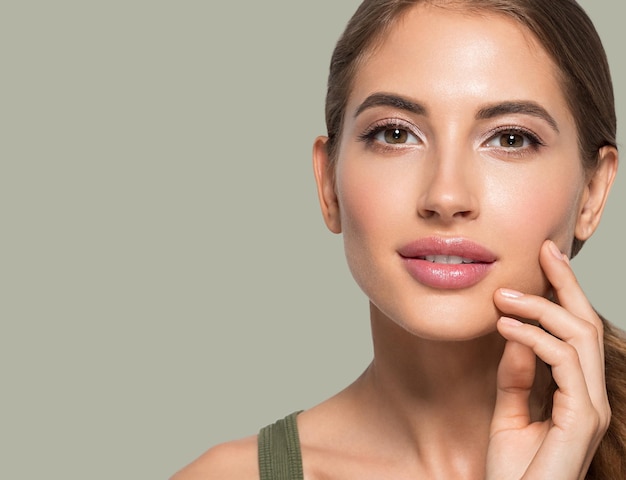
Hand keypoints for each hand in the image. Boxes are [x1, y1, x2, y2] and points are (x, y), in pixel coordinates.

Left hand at [486, 240, 610, 478]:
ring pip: (579, 337)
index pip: (575, 332)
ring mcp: (591, 408)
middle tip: (540, 253)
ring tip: (502, 298)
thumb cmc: (512, 471)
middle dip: (564, 284)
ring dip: (540, 309)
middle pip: (586, 325)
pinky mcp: (583, 419)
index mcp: (576, 393)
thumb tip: (514, 337)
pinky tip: (506, 328)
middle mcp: (590, 396)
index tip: (546, 258)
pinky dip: (535, 338)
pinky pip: (563, 363)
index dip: (564, 292)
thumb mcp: (508, 413)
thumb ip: (515, 376)